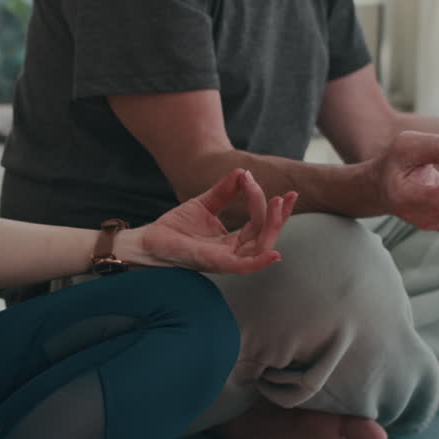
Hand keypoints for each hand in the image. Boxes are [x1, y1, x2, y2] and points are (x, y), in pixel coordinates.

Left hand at [131, 168, 295, 273]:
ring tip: (278, 203)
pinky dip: (260, 261)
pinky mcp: (215, 265)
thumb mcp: (203, 203)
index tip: (250, 176)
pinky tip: (274, 252)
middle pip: (266, 235)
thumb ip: (224, 191)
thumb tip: (242, 172)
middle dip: (280, 215)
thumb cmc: (176, 227)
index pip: (258, 221)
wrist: (149, 240)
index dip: (261, 200)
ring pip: (261, 248)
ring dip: (272, 226)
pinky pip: (244, 267)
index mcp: (233, 240)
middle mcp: (233, 252)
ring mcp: (226, 260)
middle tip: (288, 195)